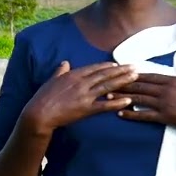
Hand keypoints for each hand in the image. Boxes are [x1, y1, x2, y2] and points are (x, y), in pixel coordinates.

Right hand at [22, 61, 138, 134]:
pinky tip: (128, 100)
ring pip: (108, 86)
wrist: (39, 113)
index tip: (118, 64)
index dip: (108, 66)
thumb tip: (65, 62)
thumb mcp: (51, 80)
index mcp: (73, 75)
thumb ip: (60, 71)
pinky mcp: (86, 108)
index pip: (95, 68)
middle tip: (135, 67)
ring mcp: (85, 95)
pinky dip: (117, 102)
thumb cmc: (43, 97)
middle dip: (122, 70)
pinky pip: (105, 105)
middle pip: (105, 74)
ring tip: (136, 77)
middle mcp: (81, 83)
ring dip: (124, 81)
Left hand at [114, 62, 175, 146]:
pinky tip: (120, 113)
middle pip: (141, 86)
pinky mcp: (165, 117)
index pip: (150, 76)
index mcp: (174, 80)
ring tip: (108, 95)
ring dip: (122, 97)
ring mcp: (165, 104)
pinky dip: (131, 114)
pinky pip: (144, 115)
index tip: (121, 71)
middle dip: (123, 84)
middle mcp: (168, 90)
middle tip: (108, 82)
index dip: (134, 74)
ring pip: (140, 99)